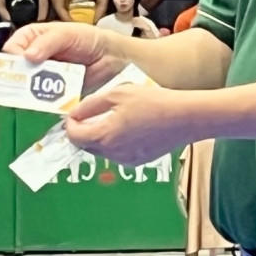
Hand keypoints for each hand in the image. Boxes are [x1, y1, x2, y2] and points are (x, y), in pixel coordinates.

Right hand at [3, 22, 132, 91]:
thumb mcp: (67, 34)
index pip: (12, 46)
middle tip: (18, 85)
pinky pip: (40, 98)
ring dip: (25, 91)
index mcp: (32, 38)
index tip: (18, 66)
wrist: (112, 58)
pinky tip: (40, 103)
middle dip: (15, 77)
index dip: (11, 57)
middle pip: (15, 69)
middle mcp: (33, 57)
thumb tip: (27, 56)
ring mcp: (42, 76)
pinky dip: (39, 101)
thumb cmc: (89, 39)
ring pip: (25, 85)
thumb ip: (47, 42)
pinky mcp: (52, 92)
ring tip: (28, 97)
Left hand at [65, 83, 182, 165]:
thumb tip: (74, 113)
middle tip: (90, 114)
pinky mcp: (139, 161)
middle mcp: (113, 154)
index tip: (74, 113)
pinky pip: (118, 154)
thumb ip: (90, 105)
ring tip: (113, 117)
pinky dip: (116, 142)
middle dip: (84, 131)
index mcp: (104, 136)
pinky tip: (129, 126)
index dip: (70, 123)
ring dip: (100, 136)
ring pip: (102, 151)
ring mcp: (127, 160)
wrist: (185, 117)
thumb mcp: (117, 94)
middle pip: (86, 145)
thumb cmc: (153, 102)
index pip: (73, 136)